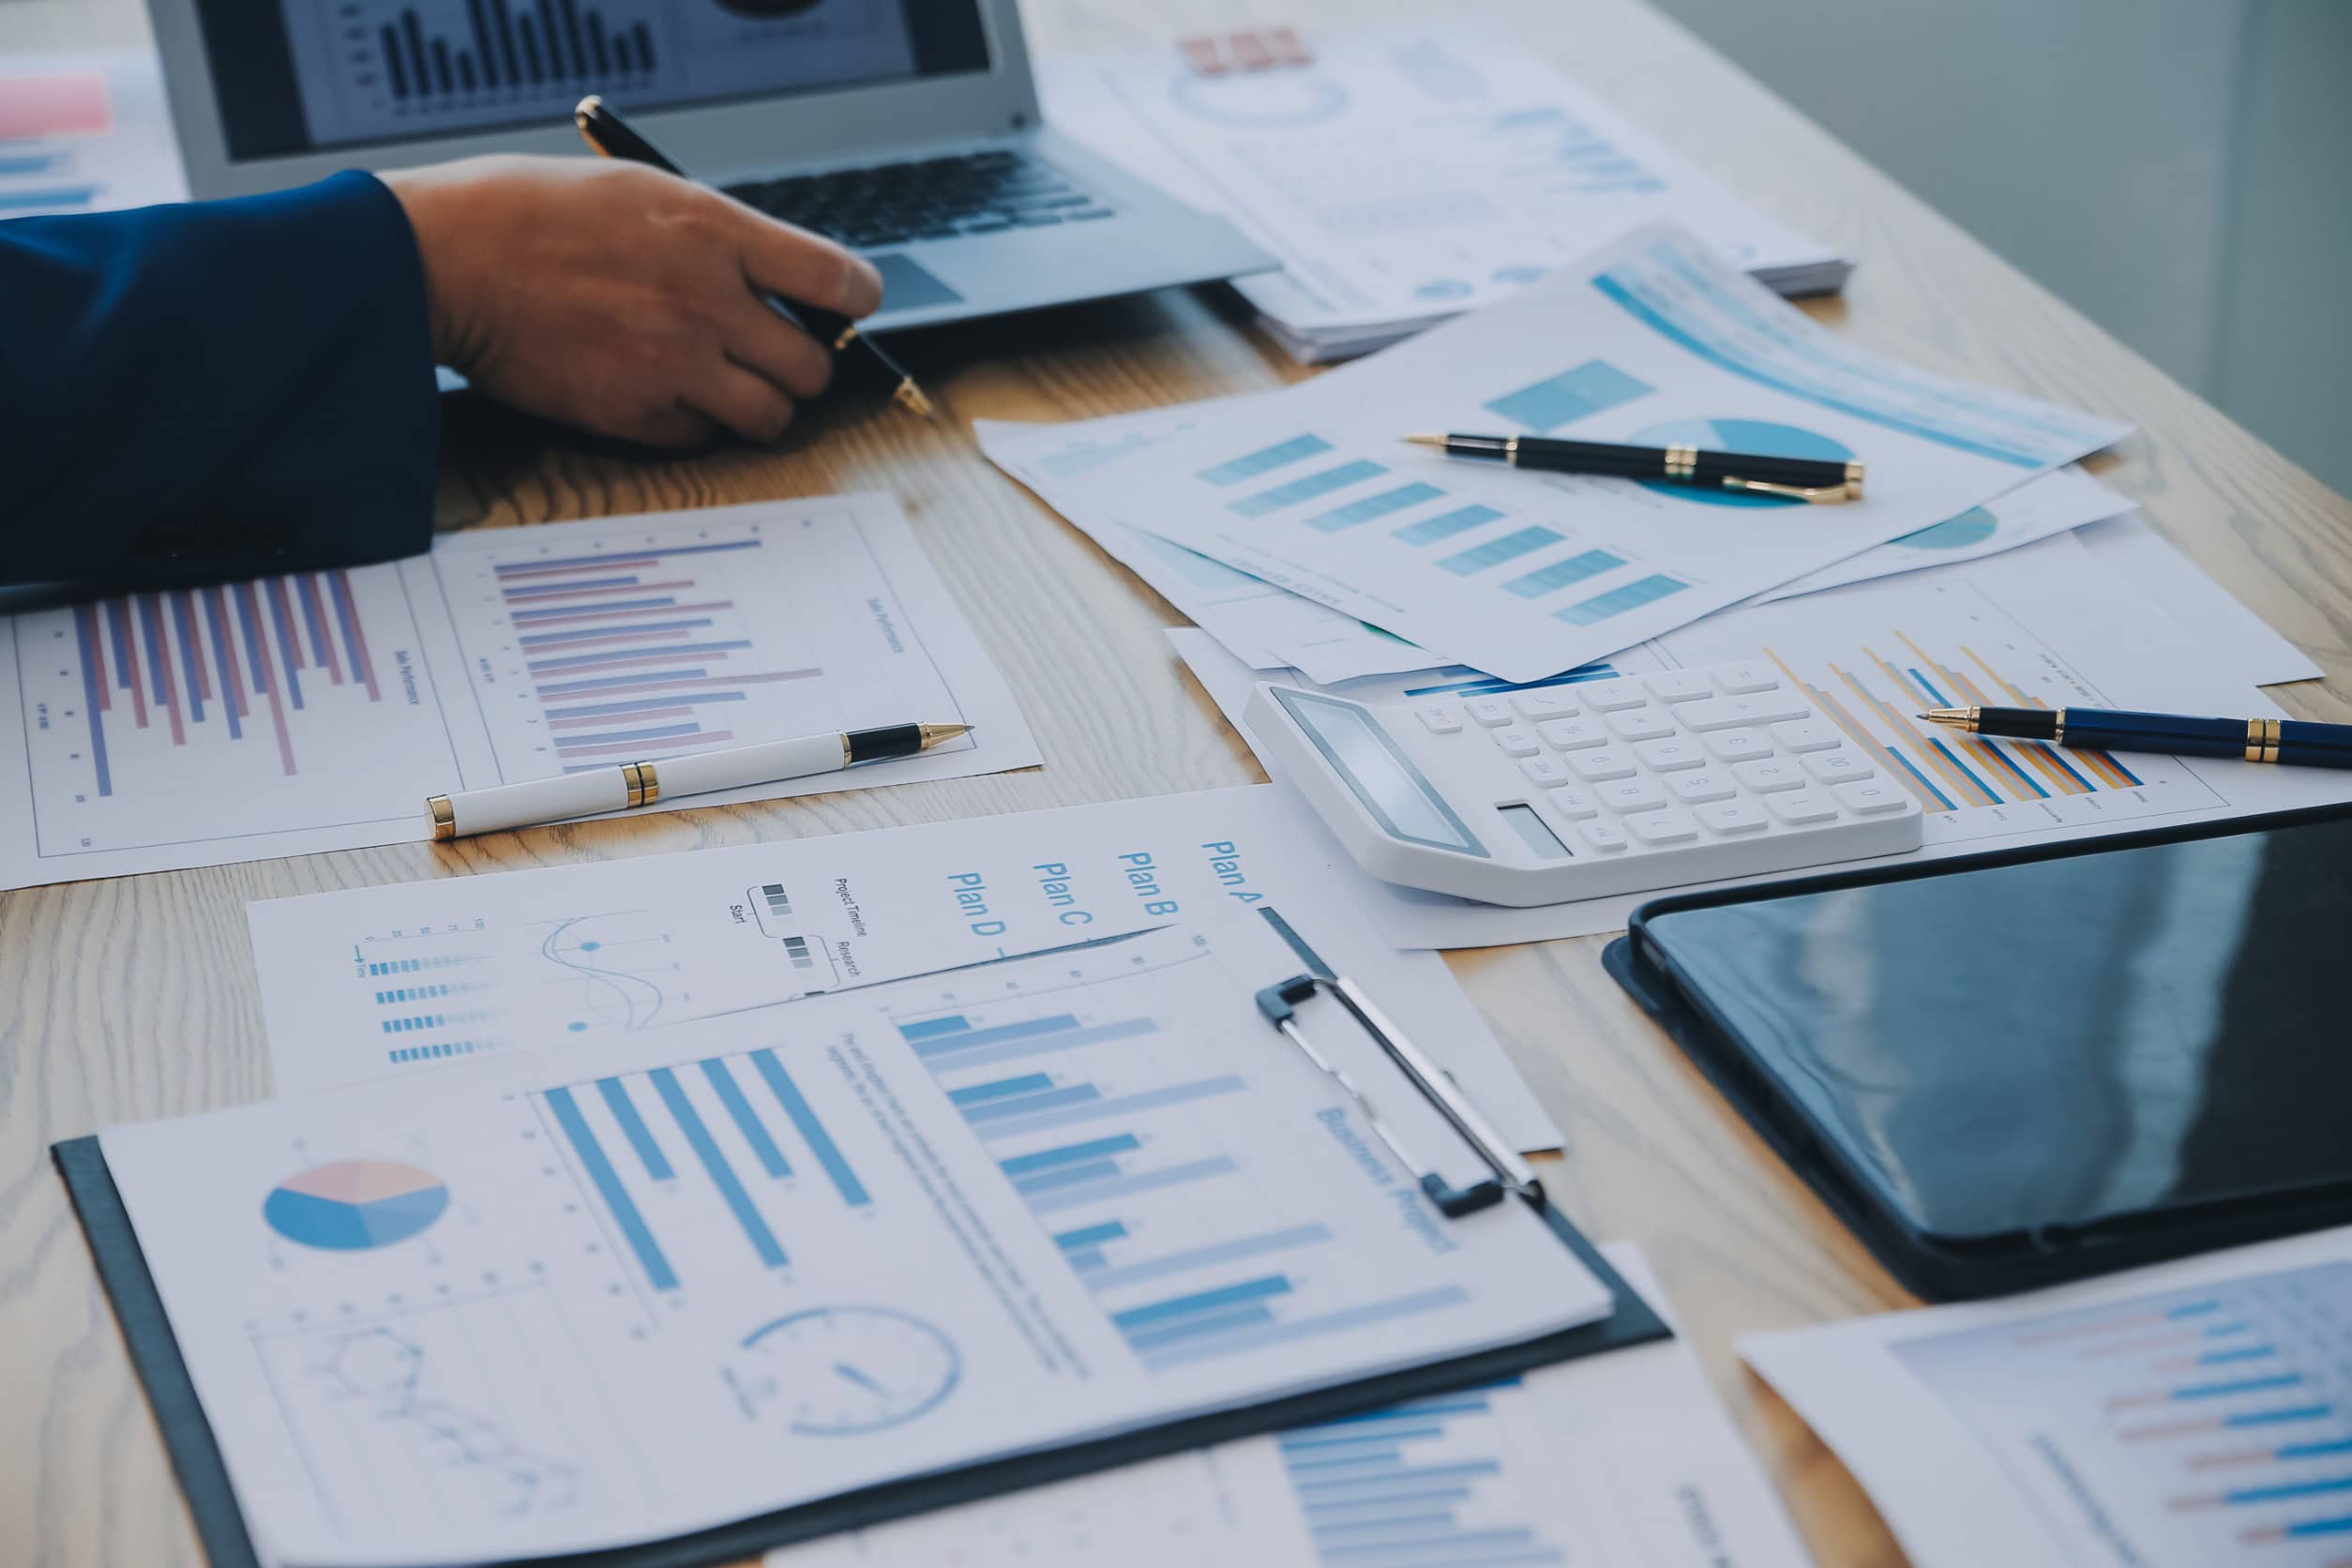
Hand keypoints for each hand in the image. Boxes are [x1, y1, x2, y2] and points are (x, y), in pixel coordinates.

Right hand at [381, 154, 883, 447]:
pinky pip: (702, 437)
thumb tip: (777, 282)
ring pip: (769, 416)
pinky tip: (657, 390)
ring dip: (756, 404)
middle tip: (772, 356)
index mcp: (714, 232)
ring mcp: (674, 364)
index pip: (837, 279)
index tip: (849, 307)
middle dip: (800, 366)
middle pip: (813, 368)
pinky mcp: (636, 414)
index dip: (856, 300)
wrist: (448, 261)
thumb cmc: (534, 214)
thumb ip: (717, 238)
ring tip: (721, 382)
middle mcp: (707, 302)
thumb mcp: (642, 194)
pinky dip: (692, 422)